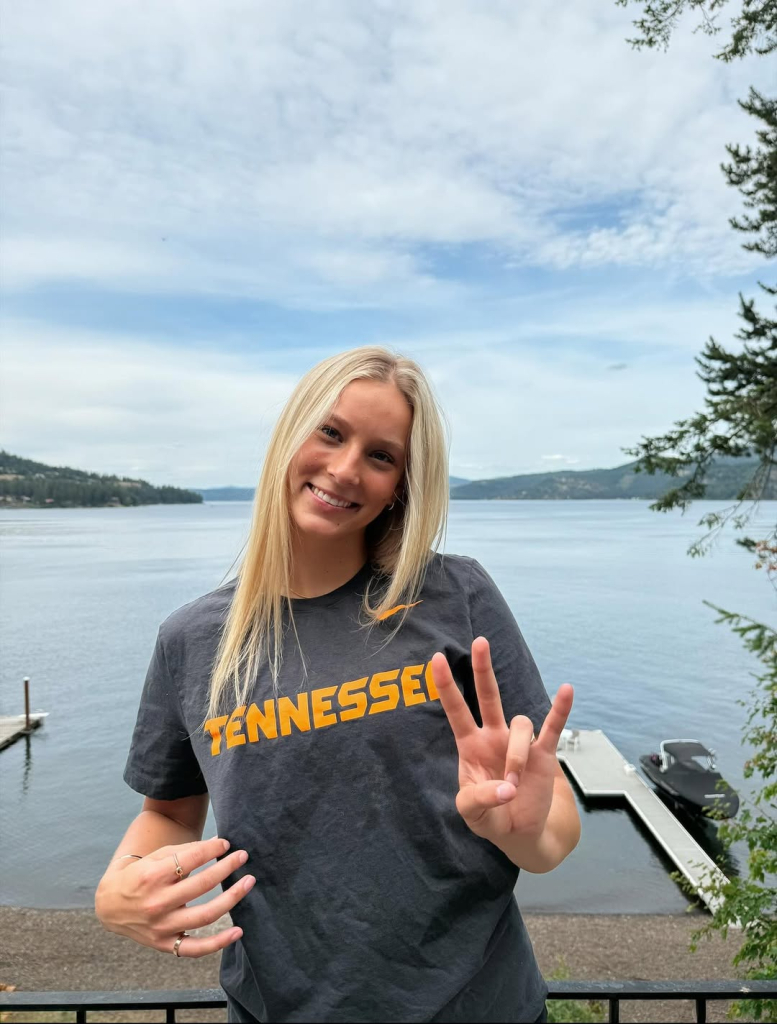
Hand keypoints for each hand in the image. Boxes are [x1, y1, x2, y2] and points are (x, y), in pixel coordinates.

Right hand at [95, 837, 253, 957]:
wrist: (109, 906)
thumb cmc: (137, 876)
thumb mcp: (154, 858)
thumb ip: (185, 852)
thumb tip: (219, 845)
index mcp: (152, 876)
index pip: (190, 859)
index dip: (212, 849)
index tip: (226, 844)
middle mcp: (158, 902)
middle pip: (202, 885)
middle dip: (227, 867)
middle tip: (243, 856)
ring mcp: (162, 926)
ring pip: (205, 915)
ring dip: (232, 898)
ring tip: (248, 882)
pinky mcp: (165, 944)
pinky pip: (195, 948)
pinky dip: (219, 943)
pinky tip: (238, 931)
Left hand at [431, 637, 572, 848]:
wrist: (519, 832)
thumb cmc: (489, 816)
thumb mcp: (471, 814)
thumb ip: (480, 800)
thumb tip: (507, 787)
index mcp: (471, 746)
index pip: (456, 710)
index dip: (446, 685)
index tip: (437, 658)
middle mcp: (494, 736)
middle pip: (488, 695)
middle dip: (482, 669)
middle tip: (479, 641)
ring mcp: (519, 742)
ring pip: (521, 726)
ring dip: (517, 755)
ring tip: (514, 783)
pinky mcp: (544, 753)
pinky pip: (553, 726)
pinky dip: (560, 709)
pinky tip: (567, 690)